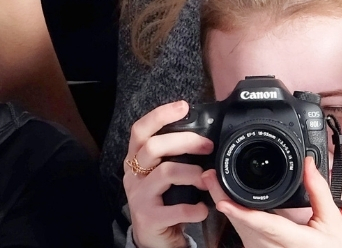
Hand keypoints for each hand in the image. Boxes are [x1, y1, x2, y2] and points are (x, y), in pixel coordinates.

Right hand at [123, 101, 213, 247]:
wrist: (153, 238)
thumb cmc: (163, 201)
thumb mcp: (163, 176)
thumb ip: (174, 156)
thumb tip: (202, 137)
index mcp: (136, 160)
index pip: (140, 130)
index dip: (159, 115)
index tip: (183, 106)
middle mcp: (133, 175)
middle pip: (154, 147)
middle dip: (185, 141)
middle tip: (208, 146)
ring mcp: (139, 197)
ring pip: (166, 173)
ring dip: (193, 174)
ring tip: (207, 180)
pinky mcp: (148, 217)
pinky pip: (175, 209)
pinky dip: (195, 209)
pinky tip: (203, 209)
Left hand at [209, 158, 341, 247]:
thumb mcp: (332, 221)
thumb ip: (318, 191)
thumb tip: (309, 164)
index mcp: (294, 241)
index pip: (263, 226)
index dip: (242, 213)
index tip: (223, 202)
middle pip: (242, 224)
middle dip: (224, 198)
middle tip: (211, 175)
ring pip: (239, 229)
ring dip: (227, 205)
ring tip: (215, 181)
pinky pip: (243, 232)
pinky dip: (235, 214)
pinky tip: (228, 198)